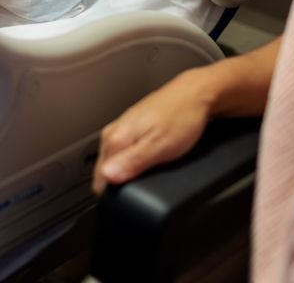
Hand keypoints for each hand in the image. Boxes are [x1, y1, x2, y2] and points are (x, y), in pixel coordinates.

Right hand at [91, 70, 212, 195]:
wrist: (194, 94)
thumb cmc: (181, 117)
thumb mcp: (160, 147)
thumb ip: (131, 163)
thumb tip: (107, 177)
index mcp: (115, 137)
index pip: (99, 178)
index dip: (112, 194)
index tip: (127, 198)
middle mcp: (113, 131)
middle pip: (104, 170)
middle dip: (118, 182)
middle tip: (142, 184)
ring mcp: (122, 127)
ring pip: (113, 160)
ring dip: (126, 170)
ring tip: (147, 171)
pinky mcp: (131, 127)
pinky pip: (124, 151)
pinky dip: (134, 159)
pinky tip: (149, 157)